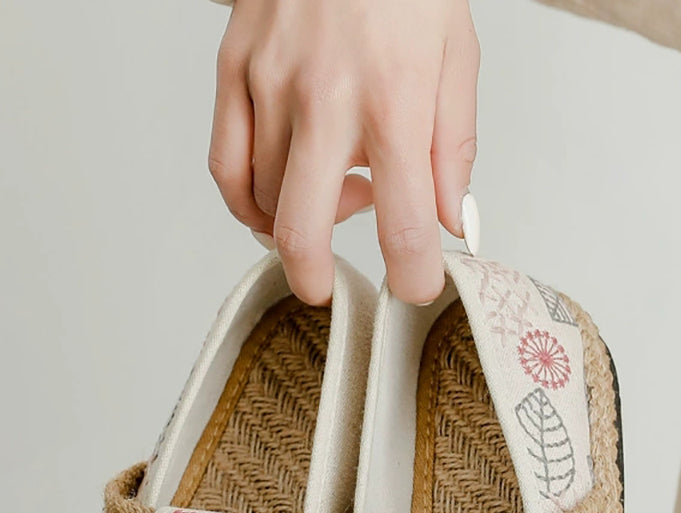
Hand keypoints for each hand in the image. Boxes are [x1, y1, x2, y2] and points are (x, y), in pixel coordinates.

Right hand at [209, 0, 479, 304]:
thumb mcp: (455, 55)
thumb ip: (452, 149)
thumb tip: (452, 224)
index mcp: (394, 99)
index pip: (403, 221)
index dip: (412, 275)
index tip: (415, 288)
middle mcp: (325, 98)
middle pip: (302, 229)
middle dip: (319, 279)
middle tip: (332, 287)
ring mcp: (269, 85)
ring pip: (263, 201)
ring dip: (297, 219)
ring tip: (332, 189)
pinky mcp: (233, 71)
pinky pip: (226, 167)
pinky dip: (246, 200)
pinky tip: (274, 195)